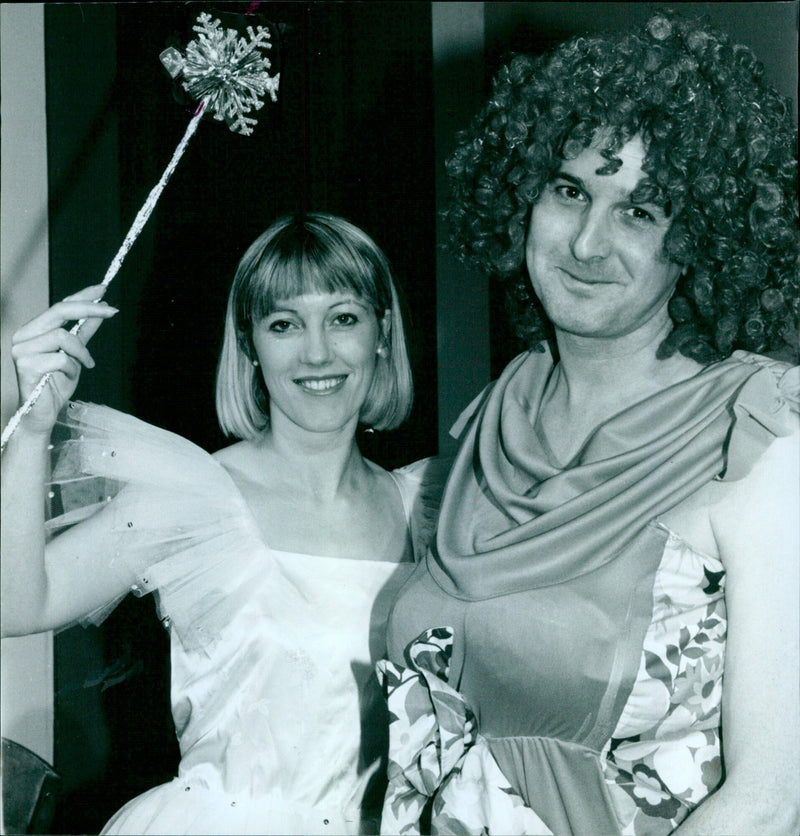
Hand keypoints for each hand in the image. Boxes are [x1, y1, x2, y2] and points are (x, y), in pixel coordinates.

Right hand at [10, 284, 117, 433]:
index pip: (59, 305)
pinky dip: (72, 367)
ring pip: (62, 336)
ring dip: (81, 352)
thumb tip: (101, 310)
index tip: (103, 289)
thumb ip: (84, 333)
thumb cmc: (56, 384)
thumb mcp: (76, 355)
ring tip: (85, 365)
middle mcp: (23, 336)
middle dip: (89, 309)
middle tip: (112, 311)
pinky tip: (70, 376)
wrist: (42, 414)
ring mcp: (21, 350)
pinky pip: (60, 358)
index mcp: (34, 330)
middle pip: (59, 311)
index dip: (82, 296)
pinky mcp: (25, 365)